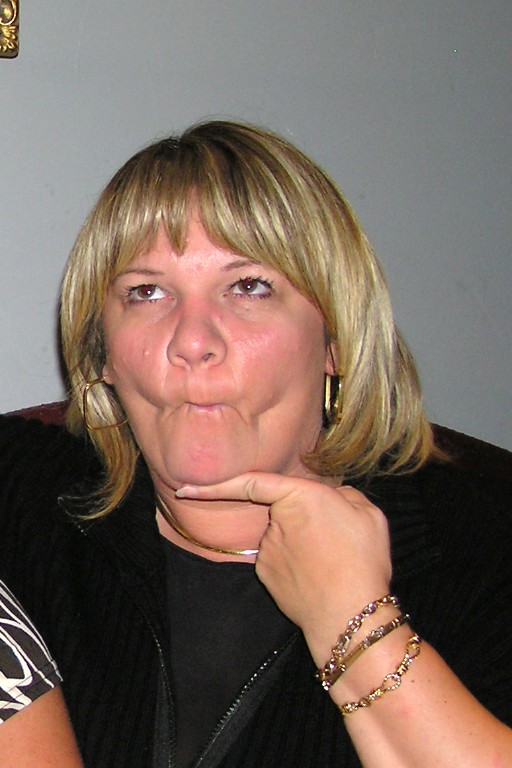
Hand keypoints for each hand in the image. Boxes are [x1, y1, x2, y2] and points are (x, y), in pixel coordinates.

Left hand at [177, 472, 392, 661]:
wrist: (350, 616)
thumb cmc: (362, 561)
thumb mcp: (369, 515)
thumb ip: (344, 496)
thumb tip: (332, 499)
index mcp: (300, 496)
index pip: (252, 482)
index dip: (215, 484)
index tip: (184, 487)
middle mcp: (276, 521)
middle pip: (285, 513)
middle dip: (306, 524)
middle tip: (338, 544)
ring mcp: (267, 550)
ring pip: (285, 539)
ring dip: (304, 547)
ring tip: (335, 564)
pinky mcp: (266, 575)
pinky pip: (281, 560)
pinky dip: (297, 566)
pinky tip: (320, 579)